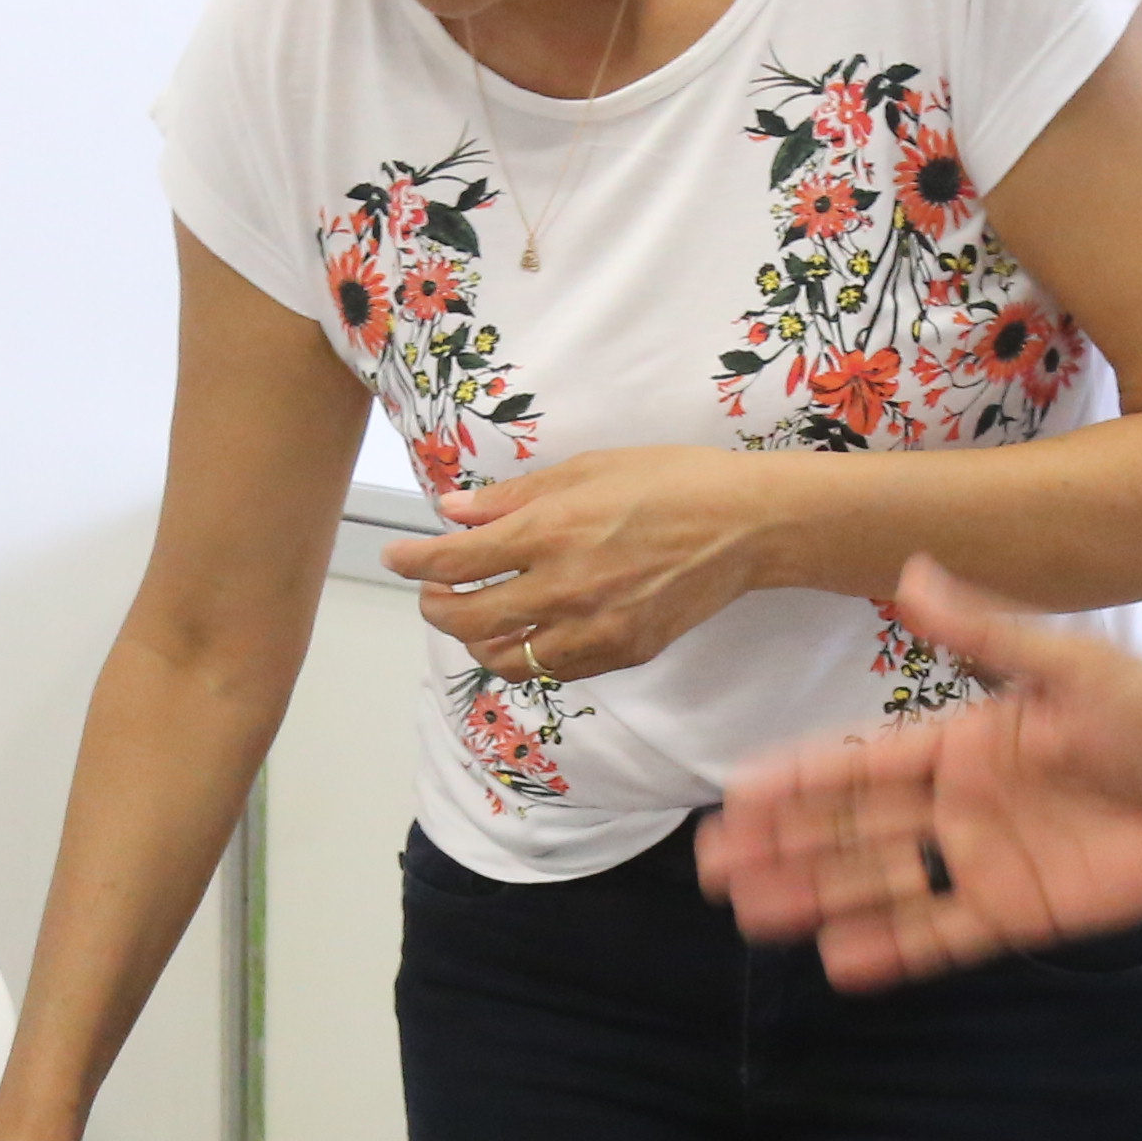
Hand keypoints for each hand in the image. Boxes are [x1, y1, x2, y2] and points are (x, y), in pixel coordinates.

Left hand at [386, 448, 782, 683]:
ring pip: (502, 656)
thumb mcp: (587, 470)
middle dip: (434, 605)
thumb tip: (456, 513)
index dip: (412, 560)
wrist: (745, 527)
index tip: (396, 556)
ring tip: (475, 614)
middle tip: (432, 589)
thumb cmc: (670, 482)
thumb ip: (515, 498)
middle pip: (465, 619)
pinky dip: (525, 654)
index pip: (453, 561)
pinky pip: (550, 670)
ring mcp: (591, 630)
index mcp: (549, 532)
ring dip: (474, 638)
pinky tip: (528, 629)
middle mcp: (562, 588)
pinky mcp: (619, 654)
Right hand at [701, 560, 1141, 986]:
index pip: (863, 765)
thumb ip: (985, 635)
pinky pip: (946, 933)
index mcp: (968, 740)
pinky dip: (895, 948)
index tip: (737, 794)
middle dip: (786, 846)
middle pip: (857, 830)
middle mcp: (965, 803)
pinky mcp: (1025, 911)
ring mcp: (991, 860)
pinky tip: (840, 961)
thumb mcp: (1071, 666)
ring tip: (756, 916)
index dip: (799, 781)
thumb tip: (909, 572)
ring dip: (821, 898)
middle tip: (717, 867)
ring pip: (885, 885)